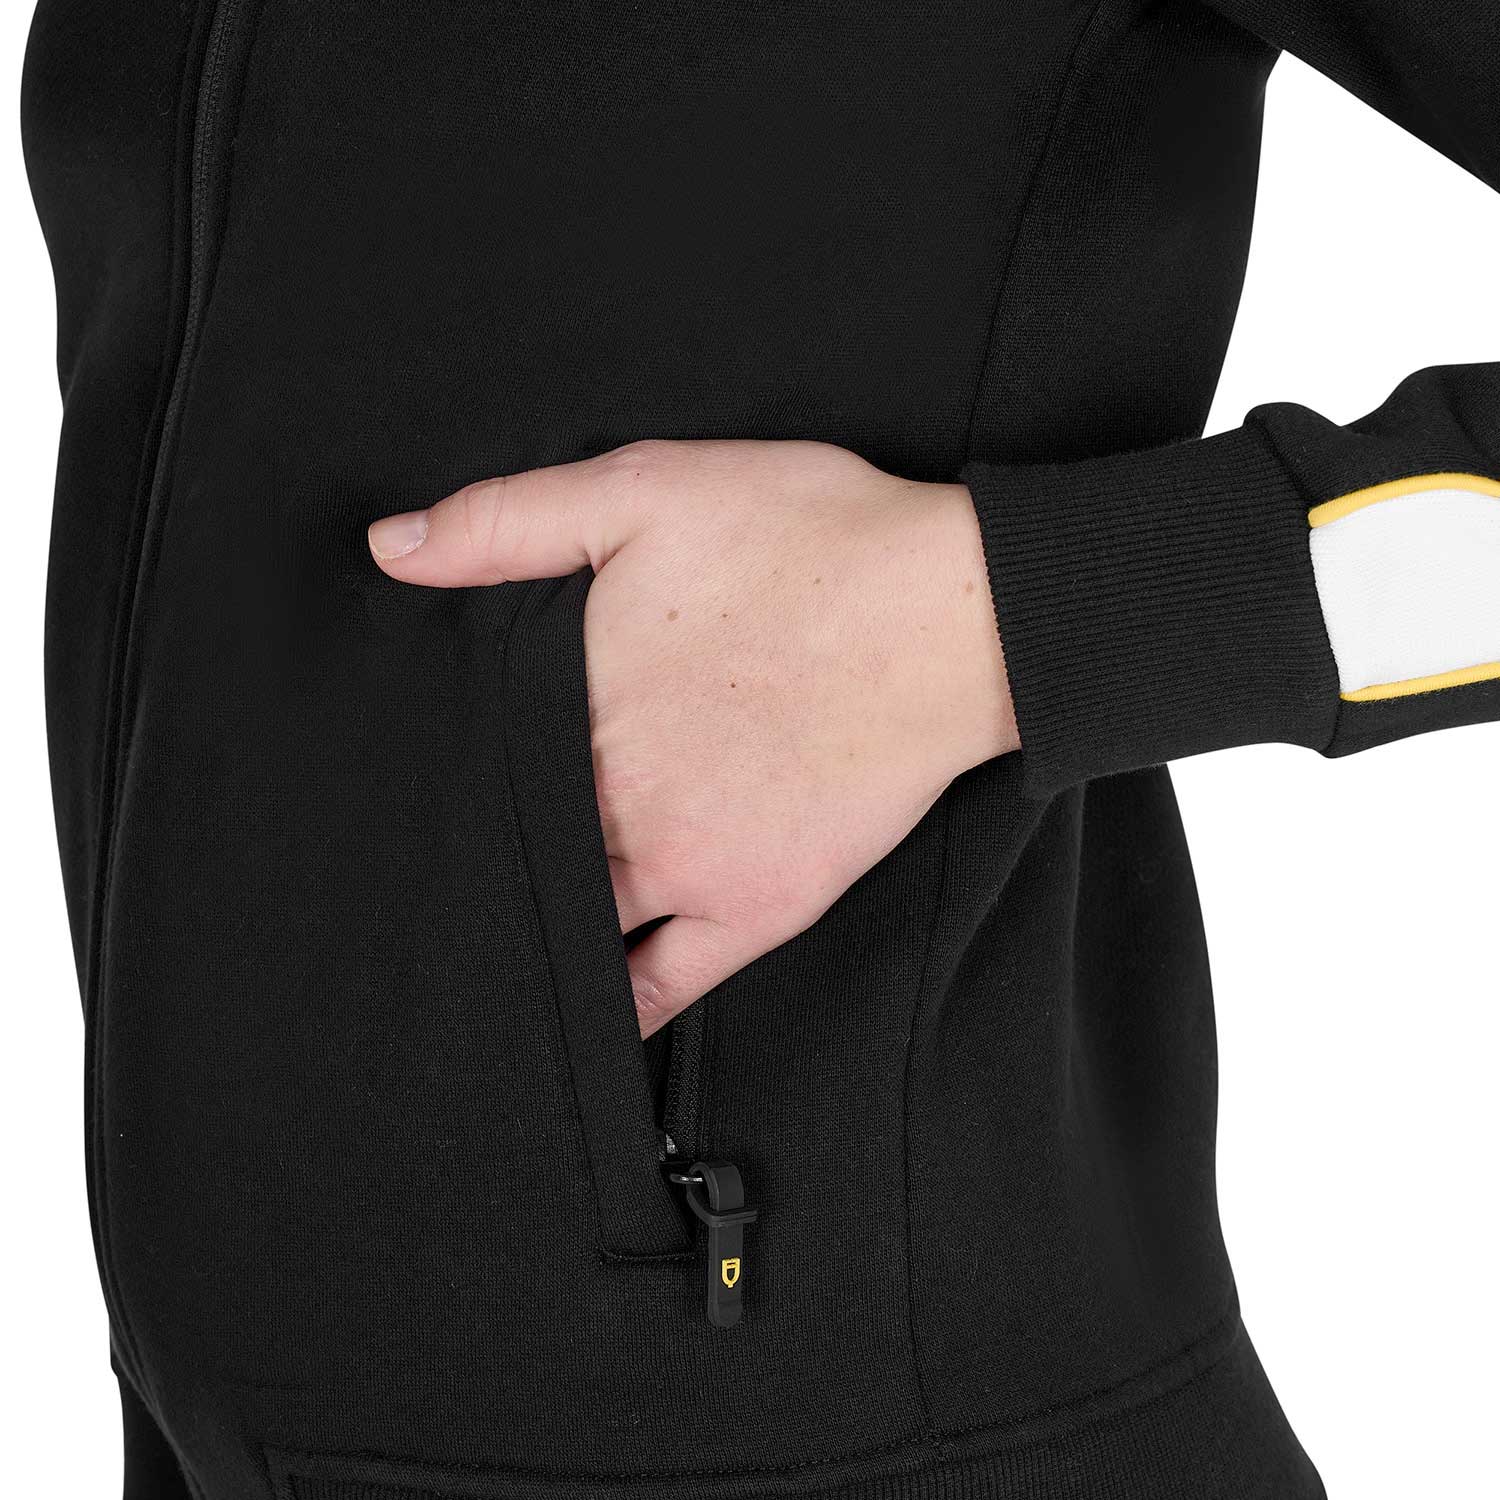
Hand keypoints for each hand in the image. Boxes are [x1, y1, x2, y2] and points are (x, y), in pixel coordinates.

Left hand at [369, 440, 1017, 1034]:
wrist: (953, 614)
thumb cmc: (813, 541)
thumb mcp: (645, 487)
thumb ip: (507, 521)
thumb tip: (389, 549)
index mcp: (575, 703)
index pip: (470, 766)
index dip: (436, 781)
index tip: (401, 792)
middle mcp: (615, 800)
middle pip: (512, 850)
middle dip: (474, 858)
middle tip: (424, 881)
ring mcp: (685, 865)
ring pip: (572, 922)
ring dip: (528, 929)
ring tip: (484, 943)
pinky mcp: (759, 907)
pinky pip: (662, 987)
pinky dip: (612, 1011)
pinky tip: (574, 1017)